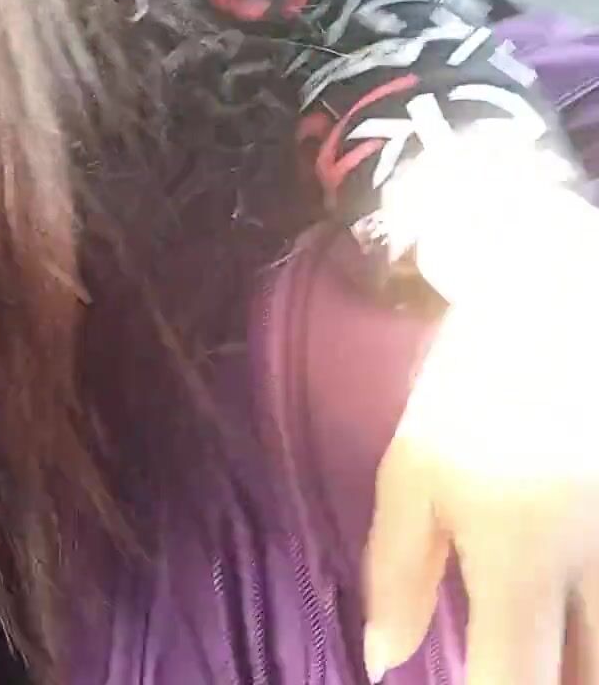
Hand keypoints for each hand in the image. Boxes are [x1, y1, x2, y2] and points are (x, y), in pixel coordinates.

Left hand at [365, 179, 598, 683]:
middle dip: (545, 684)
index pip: (515, 680)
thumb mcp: (412, 477)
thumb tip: (382, 662)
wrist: (559, 311)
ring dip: (575, 662)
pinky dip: (595, 626)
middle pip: (587, 675)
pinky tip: (567, 624)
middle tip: (500, 667)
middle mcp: (597, 567)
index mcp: (523, 557)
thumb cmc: (469, 392)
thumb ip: (398, 574)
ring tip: (532, 650)